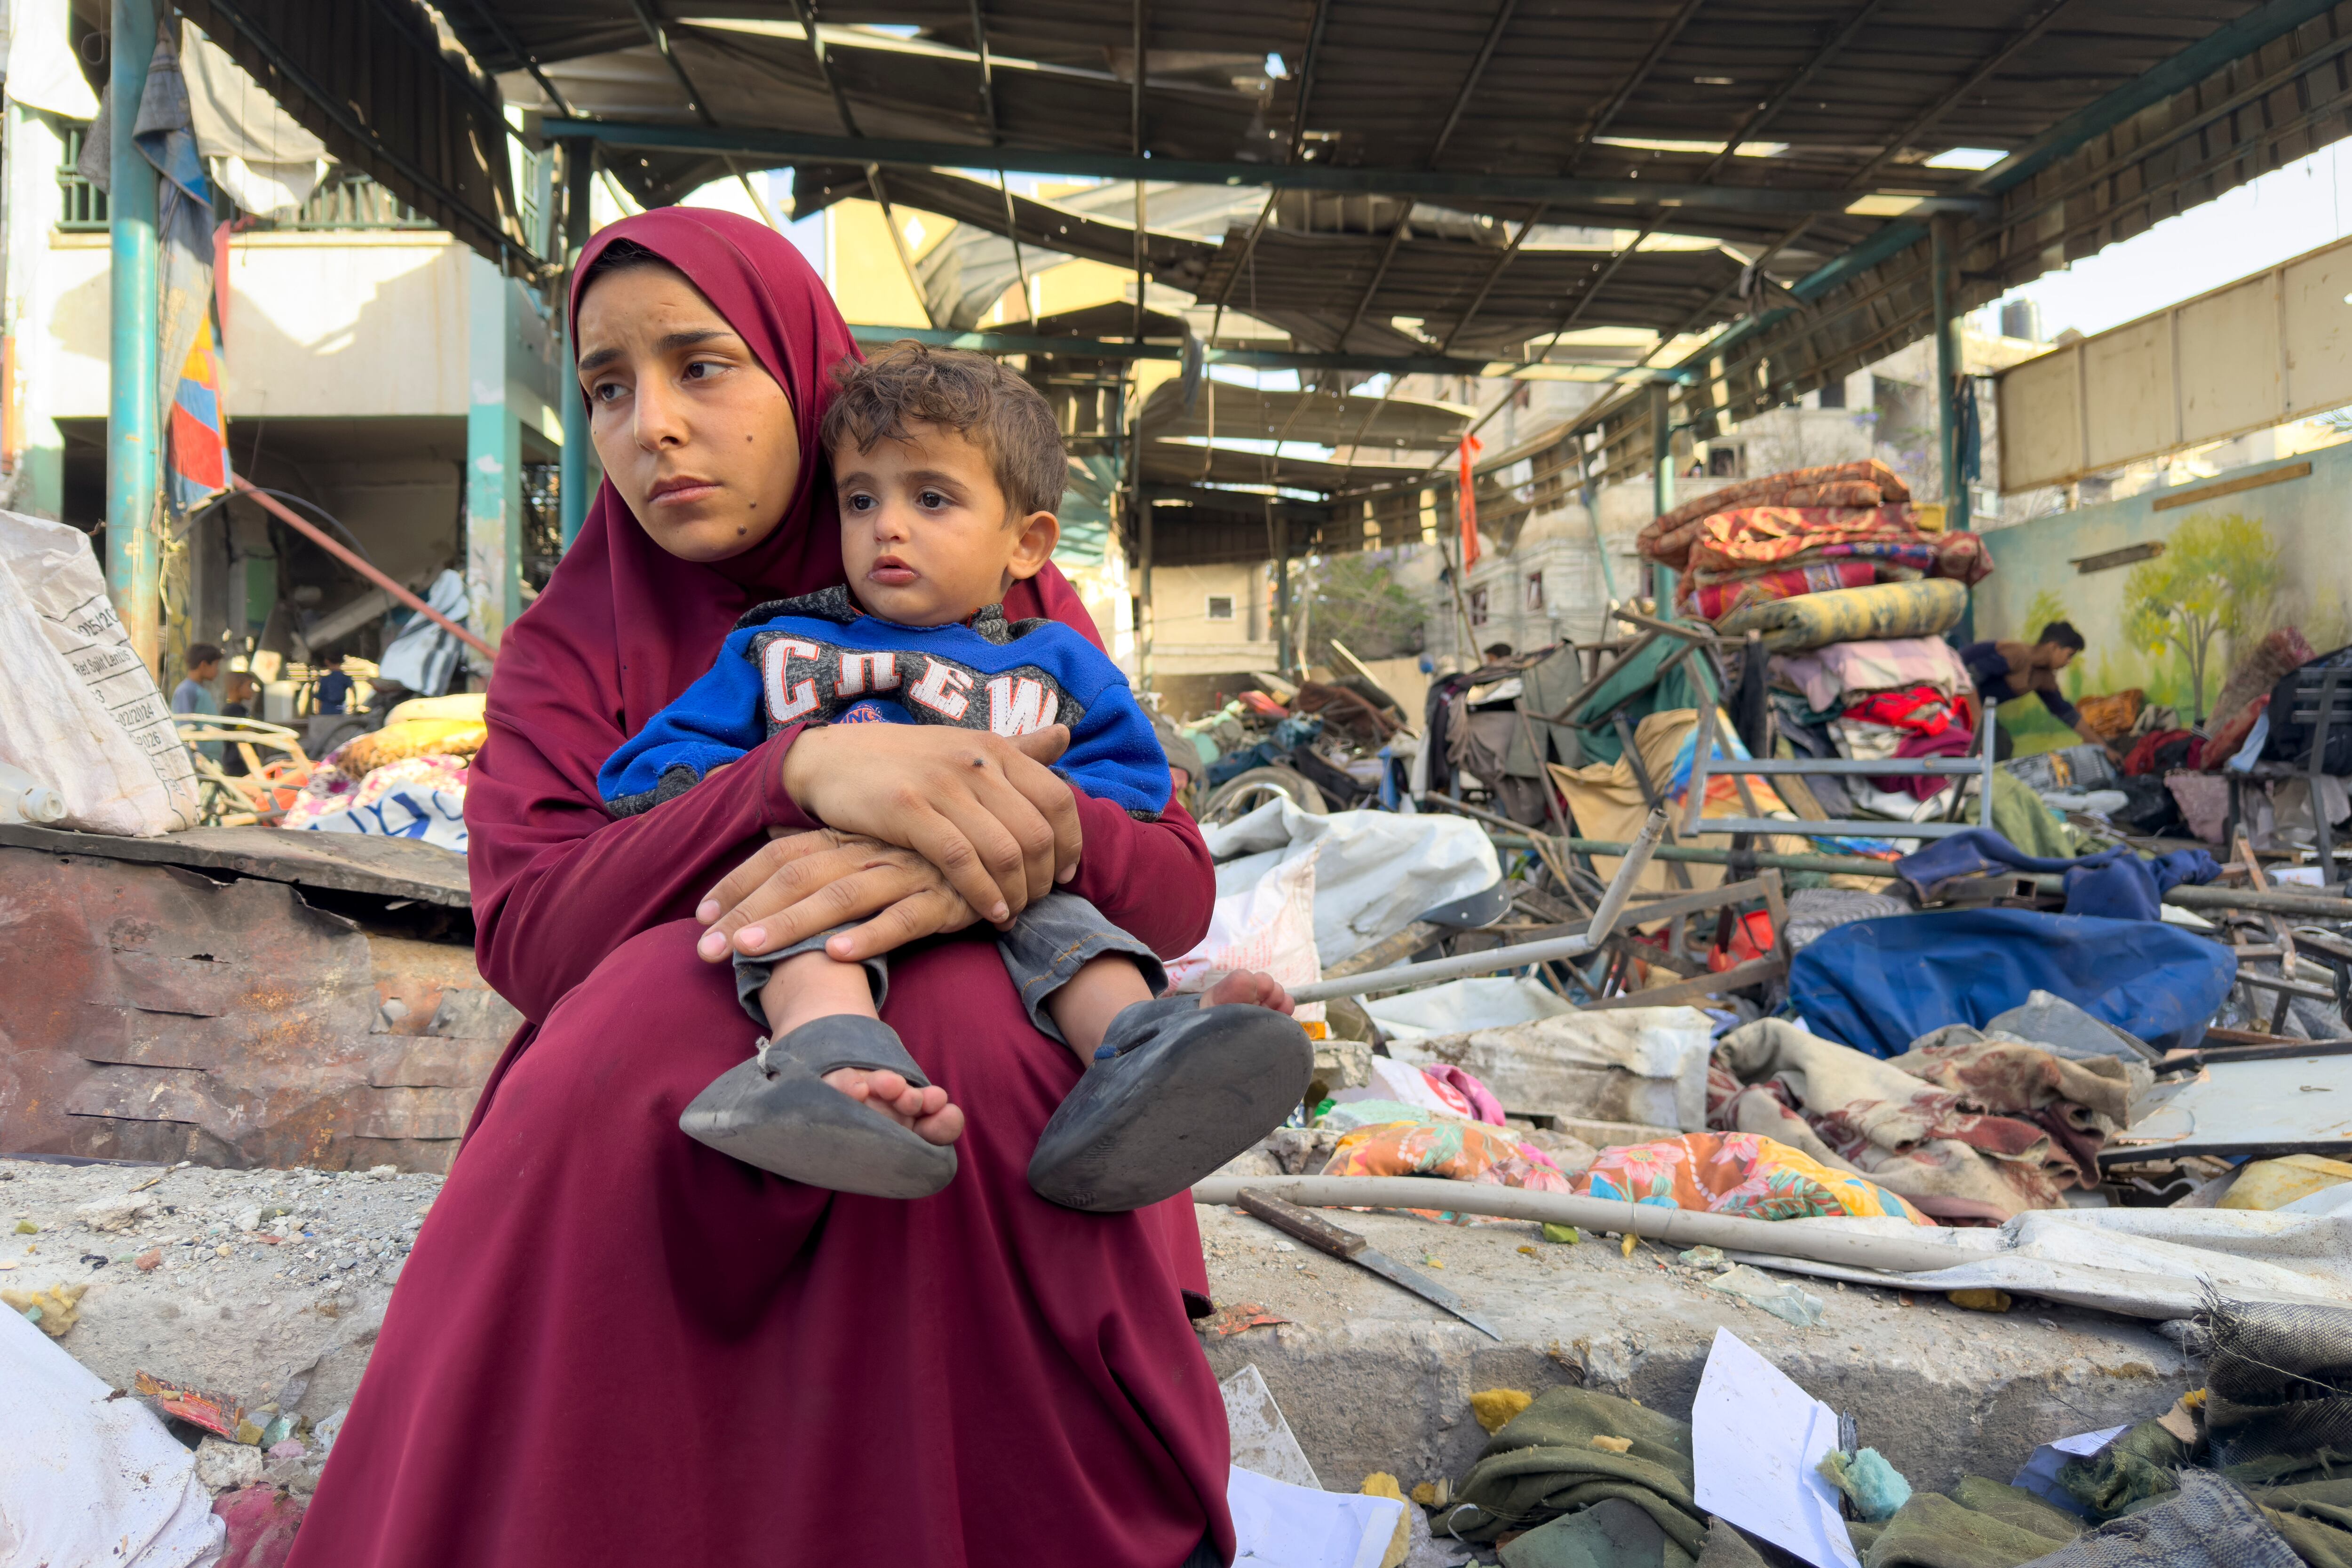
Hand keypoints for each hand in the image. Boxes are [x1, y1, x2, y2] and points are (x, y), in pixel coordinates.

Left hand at [696, 830, 986, 964]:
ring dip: (792, 926)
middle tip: (705, 949)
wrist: (1009, 851)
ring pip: (840, 898)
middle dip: (747, 913)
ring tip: (749, 953)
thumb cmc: (930, 856)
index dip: (739, 882)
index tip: (701, 915)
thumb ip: (828, 848)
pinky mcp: (945, 899)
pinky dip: (870, 936)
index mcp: (850, 835)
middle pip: (797, 877)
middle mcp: (872, 849)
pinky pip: (905, 919)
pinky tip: (836, 954)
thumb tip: (773, 847)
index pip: (781, 854)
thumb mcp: (874, 845)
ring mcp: (907, 873)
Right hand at [778, 724, 1082, 924]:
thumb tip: (1064, 734)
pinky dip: (982, 893)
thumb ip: (1018, 748)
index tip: (1066, 874)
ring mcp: (942, 785)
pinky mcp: (909, 810)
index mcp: (995, 748)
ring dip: (1016, 893)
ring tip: (1012, 913)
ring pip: (1003, 850)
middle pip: (1036, 832)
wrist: (831, 759)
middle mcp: (975, 762)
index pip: (1057, 799)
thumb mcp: (964, 745)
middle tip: (1037, 903)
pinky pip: (961, 860)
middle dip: (1044, 878)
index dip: (1071, 843)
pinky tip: (988, 912)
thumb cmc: (905, 760)